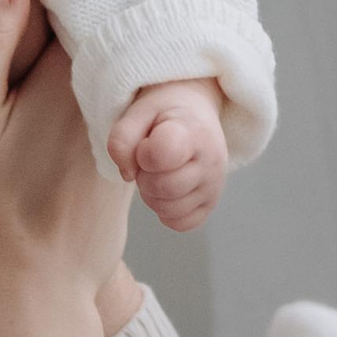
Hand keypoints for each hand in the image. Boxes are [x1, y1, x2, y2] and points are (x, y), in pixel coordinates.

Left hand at [107, 80, 228, 233]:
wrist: (196, 114)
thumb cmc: (164, 114)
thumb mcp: (138, 111)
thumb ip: (121, 139)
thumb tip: (128, 175)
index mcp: (193, 132)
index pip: (160, 155)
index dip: (142, 152)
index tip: (148, 140)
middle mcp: (211, 161)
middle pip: (162, 188)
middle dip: (144, 176)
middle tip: (150, 159)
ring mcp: (214, 186)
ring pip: (169, 210)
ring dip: (152, 195)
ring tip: (159, 172)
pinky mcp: (211, 204)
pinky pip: (181, 224)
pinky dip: (167, 212)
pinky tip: (169, 189)